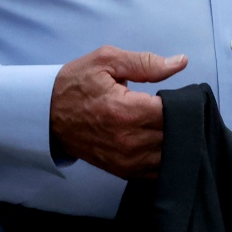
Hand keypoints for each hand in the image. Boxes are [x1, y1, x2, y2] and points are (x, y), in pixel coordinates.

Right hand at [49, 45, 187, 177]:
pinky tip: (165, 141)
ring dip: (176, 140)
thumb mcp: (107, 60)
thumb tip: (181, 62)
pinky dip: (165, 158)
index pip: (172, 113)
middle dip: (183, 121)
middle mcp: (128, 140)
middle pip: (174, 136)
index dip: (184, 102)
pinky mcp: (122, 170)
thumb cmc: (77, 83)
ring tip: (175, 123)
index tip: (185, 93)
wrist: (47, 114)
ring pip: (168, 156)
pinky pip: (155, 171)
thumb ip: (146, 62)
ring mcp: (125, 160)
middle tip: (183, 107)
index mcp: (125, 110)